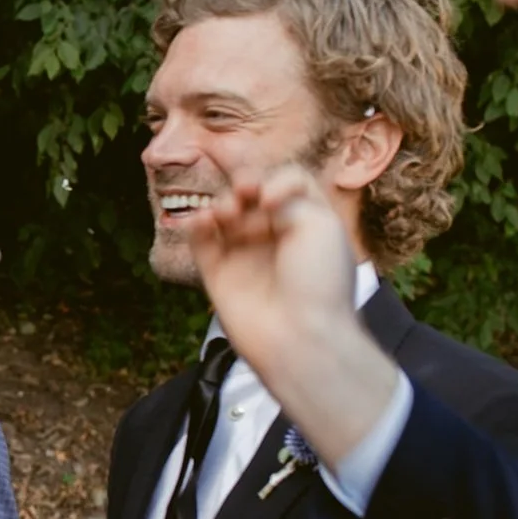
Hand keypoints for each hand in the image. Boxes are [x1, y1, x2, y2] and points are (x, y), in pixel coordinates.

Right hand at [186, 167, 399, 463]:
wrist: (299, 338)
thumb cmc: (319, 283)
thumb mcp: (319, 224)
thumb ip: (286, 193)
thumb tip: (255, 194)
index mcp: (307, 222)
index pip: (287, 182)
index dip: (276, 180)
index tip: (270, 198)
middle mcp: (275, 235)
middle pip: (250, 192)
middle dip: (244, 185)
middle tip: (244, 194)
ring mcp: (244, 253)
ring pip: (223, 211)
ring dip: (222, 204)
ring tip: (227, 215)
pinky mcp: (217, 272)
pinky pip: (201, 238)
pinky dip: (198, 224)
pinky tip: (202, 221)